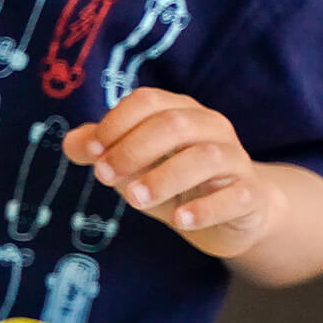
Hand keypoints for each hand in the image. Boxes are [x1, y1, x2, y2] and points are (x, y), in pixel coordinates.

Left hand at [63, 88, 283, 257]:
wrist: (231, 212)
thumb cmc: (172, 178)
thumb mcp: (132, 163)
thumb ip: (100, 149)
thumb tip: (71, 144)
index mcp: (179, 110)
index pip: (146, 102)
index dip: (115, 124)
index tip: (91, 154)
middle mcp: (210, 127)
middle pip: (173, 125)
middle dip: (132, 150)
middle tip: (104, 177)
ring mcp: (235, 159)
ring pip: (205, 158)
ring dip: (163, 178)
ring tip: (133, 200)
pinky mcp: (251, 194)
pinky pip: (236, 195)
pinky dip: (206, 208)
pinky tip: (180, 221)